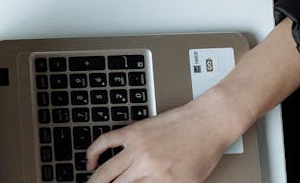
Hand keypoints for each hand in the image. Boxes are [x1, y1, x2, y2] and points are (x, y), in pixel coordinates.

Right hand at [85, 94, 240, 182]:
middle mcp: (147, 165)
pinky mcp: (133, 131)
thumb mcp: (189, 182)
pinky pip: (105, 141)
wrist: (208, 123)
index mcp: (162, 181)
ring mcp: (138, 146)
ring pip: (106, 169)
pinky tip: (91, 160)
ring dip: (94, 179)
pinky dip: (93, 151)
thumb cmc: (203, 152)